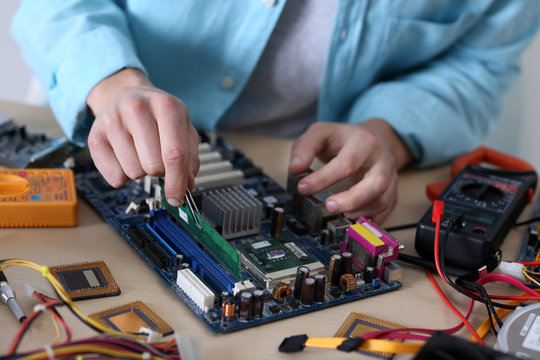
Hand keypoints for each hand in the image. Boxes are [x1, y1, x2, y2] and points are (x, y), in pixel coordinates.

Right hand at [87, 68, 199, 205]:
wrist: (124, 94)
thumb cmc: (156, 114)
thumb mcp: (182, 126)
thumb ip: (190, 156)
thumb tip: (187, 185)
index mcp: (166, 106)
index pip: (175, 154)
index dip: (177, 182)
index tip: (177, 197)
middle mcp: (137, 109)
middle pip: (154, 166)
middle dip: (160, 172)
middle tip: (157, 158)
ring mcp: (113, 121)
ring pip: (134, 173)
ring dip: (141, 171)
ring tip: (140, 152)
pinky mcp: (94, 135)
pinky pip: (114, 176)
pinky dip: (123, 175)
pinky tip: (125, 156)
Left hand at [288, 120, 412, 223]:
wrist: (370, 139)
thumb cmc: (342, 139)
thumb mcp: (321, 133)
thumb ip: (304, 147)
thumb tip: (295, 169)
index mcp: (364, 141)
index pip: (347, 163)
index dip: (324, 178)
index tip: (303, 188)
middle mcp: (382, 160)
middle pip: (376, 183)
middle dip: (352, 199)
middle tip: (329, 207)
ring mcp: (390, 177)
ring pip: (384, 199)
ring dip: (361, 211)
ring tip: (340, 214)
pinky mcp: (392, 193)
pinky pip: (385, 211)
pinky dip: (369, 220)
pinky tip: (352, 221)